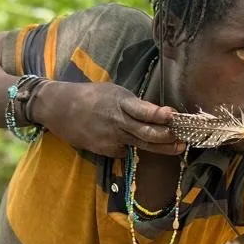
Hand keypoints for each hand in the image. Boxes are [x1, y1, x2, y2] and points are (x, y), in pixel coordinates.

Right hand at [34, 81, 184, 156]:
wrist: (59, 108)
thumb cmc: (90, 96)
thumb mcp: (113, 92)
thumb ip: (133, 104)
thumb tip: (157, 113)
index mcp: (119, 102)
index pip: (143, 110)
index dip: (159, 114)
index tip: (173, 116)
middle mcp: (117, 121)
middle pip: (146, 133)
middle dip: (168, 136)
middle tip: (184, 138)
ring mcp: (111, 138)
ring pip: (141, 145)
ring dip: (161, 147)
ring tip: (178, 147)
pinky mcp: (105, 150)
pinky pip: (126, 151)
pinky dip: (134, 147)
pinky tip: (139, 143)